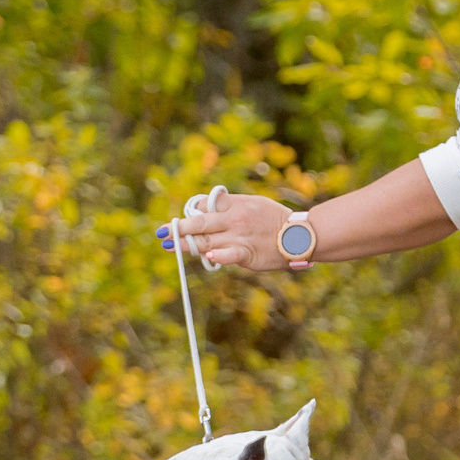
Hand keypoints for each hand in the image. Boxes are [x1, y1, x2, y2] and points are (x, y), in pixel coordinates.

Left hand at [159, 187, 297, 271]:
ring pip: (206, 241)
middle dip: (177, 228)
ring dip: (186, 245)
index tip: (183, 218)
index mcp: (234, 204)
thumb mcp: (252, 203)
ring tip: (171, 246)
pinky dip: (217, 256)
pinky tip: (207, 256)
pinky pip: (228, 255)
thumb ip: (230, 207)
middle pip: (199, 223)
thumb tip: (205, 210)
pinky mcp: (247, 254)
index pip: (204, 204)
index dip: (190, 211)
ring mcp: (239, 237)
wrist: (298, 235)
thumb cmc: (274, 219)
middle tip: (161, 233)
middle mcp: (234, 219)